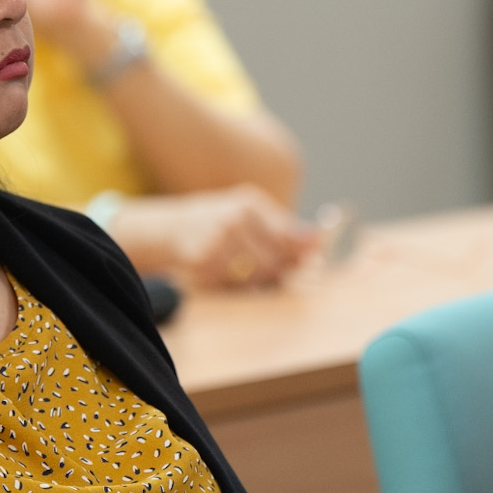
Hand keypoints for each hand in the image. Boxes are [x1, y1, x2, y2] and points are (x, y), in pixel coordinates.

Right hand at [108, 186, 315, 288]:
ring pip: (253, 279)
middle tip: (275, 274)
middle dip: (278, 274)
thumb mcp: (252, 213)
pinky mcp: (200, 264)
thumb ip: (285, 227)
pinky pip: (230, 287)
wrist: (174, 227)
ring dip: (256, 283)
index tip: (306, 264)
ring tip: (247, 272)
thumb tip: (318, 241)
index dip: (299, 256)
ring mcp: (214, 243)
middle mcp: (231, 221)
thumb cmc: (223, 220)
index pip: (287, 239)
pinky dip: (233, 286)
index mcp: (249, 205)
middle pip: (273, 263)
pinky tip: (226, 274)